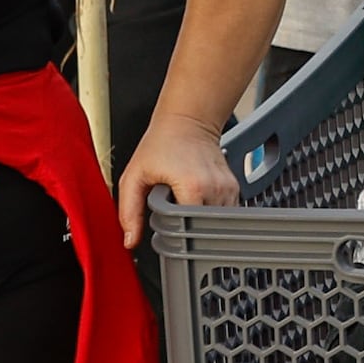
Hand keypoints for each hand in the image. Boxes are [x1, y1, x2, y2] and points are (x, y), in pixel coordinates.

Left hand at [117, 111, 234, 249]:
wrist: (187, 122)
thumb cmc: (161, 144)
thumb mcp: (134, 177)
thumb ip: (129, 211)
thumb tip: (131, 240)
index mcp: (193, 187)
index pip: (189, 230)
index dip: (173, 234)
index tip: (163, 230)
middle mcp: (215, 189)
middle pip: (203, 229)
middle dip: (187, 229)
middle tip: (171, 217)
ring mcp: (228, 189)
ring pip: (216, 224)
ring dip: (199, 222)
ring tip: (184, 206)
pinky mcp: (234, 188)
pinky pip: (224, 213)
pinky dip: (210, 213)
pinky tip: (197, 201)